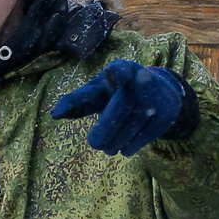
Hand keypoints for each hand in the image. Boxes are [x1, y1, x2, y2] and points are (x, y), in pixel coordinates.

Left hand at [50, 59, 191, 155]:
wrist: (163, 92)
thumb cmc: (119, 91)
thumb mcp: (100, 90)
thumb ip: (78, 100)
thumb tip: (54, 115)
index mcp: (122, 70)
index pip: (120, 71)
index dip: (117, 73)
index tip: (114, 72)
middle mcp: (141, 84)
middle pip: (115, 115)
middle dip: (102, 134)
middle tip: (95, 144)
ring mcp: (155, 102)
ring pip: (126, 132)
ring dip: (113, 145)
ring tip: (109, 147)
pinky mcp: (164, 119)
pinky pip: (139, 141)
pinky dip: (128, 148)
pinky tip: (123, 148)